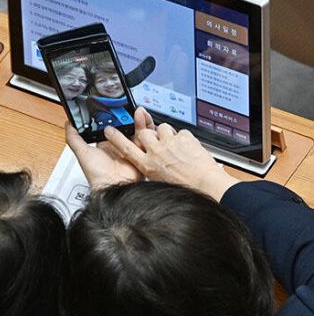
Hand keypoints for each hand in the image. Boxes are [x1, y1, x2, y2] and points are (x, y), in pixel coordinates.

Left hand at [65, 107, 153, 188]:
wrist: (112, 186)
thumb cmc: (97, 174)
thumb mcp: (82, 153)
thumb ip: (74, 138)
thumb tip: (68, 124)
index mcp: (105, 146)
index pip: (110, 127)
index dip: (113, 116)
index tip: (114, 106)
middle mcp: (118, 148)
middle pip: (125, 127)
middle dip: (128, 117)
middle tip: (128, 107)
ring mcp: (130, 150)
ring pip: (137, 131)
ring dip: (138, 120)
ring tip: (137, 112)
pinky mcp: (140, 153)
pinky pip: (145, 139)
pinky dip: (146, 129)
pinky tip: (144, 120)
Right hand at [104, 122, 238, 200]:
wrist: (206, 184)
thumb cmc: (185, 187)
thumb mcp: (159, 182)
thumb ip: (152, 168)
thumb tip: (152, 162)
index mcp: (147, 165)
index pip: (126, 148)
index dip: (116, 138)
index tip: (109, 131)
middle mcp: (157, 152)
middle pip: (143, 133)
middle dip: (148, 133)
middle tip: (155, 140)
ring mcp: (170, 143)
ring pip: (162, 128)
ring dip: (166, 133)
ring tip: (174, 145)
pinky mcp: (184, 137)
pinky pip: (180, 131)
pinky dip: (183, 137)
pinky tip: (187, 147)